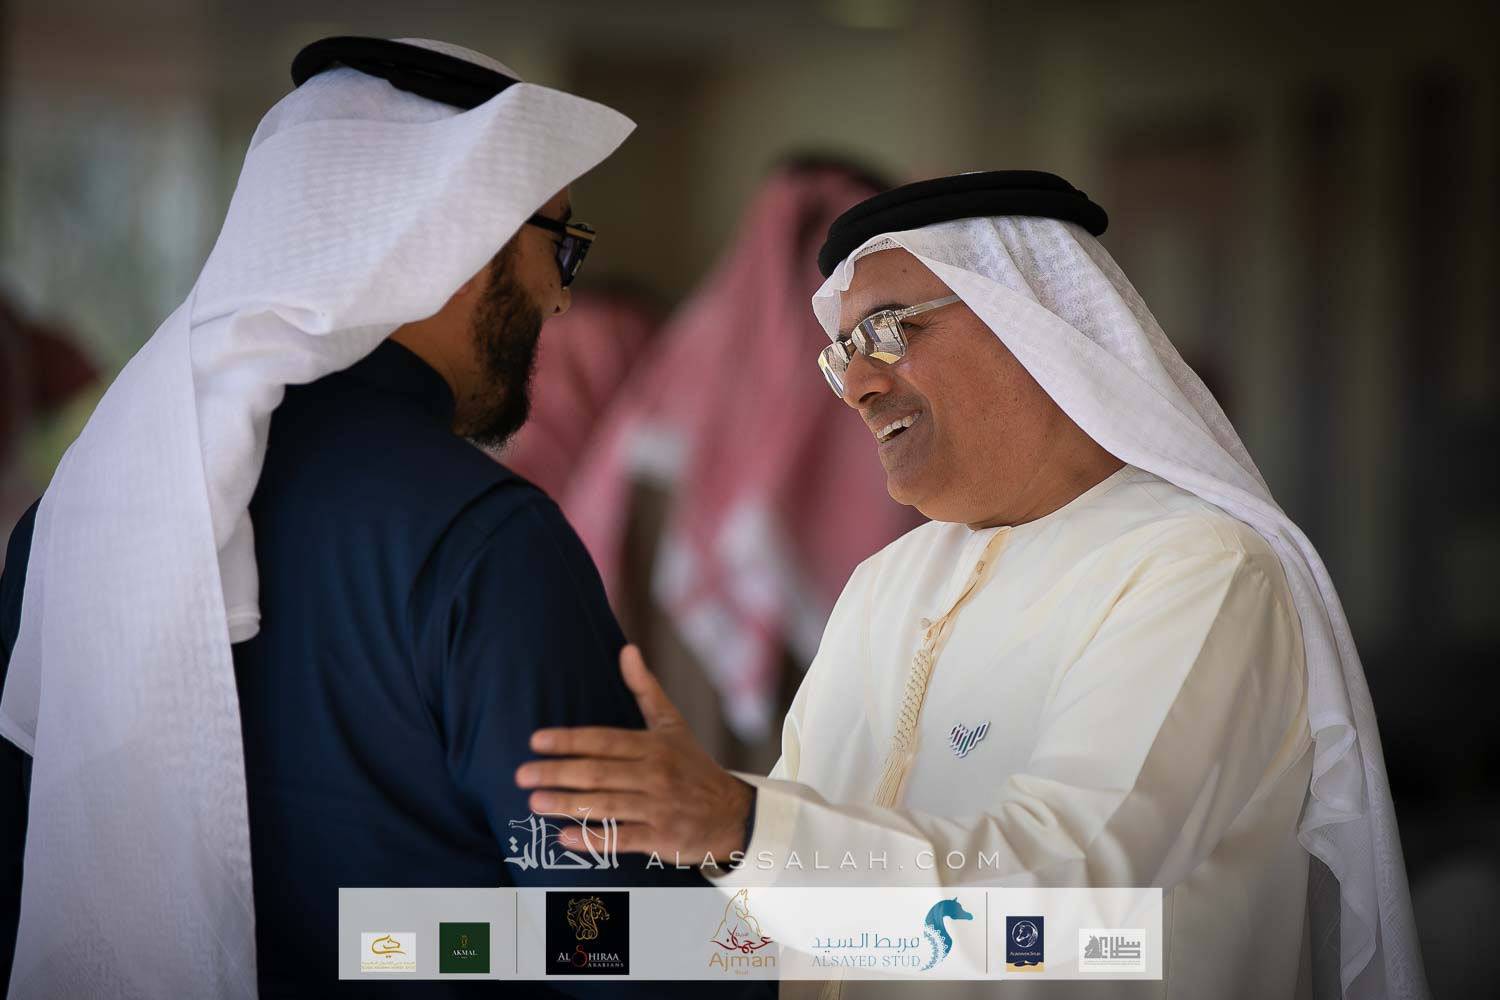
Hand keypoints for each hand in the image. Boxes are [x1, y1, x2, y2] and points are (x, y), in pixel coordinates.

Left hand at [516, 644, 753, 862]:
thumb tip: (626, 650)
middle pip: (599, 772)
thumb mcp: (673, 725)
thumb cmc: (693, 766)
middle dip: (557, 772)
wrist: (732, 813)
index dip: (569, 740)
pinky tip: (564, 836)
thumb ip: (646, 690)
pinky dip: (592, 839)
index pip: (604, 740)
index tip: (536, 741)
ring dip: (567, 804)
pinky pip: (621, 838)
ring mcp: (659, 807)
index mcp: (654, 745)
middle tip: (521, 774)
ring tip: (534, 801)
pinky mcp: (661, 838)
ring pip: (606, 804)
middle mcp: (655, 774)